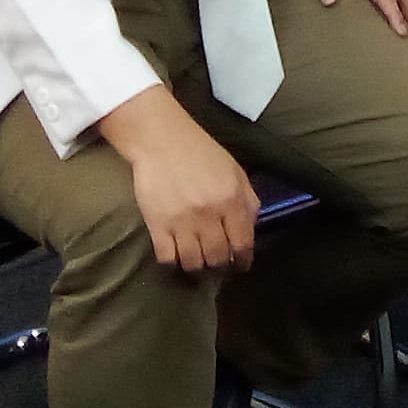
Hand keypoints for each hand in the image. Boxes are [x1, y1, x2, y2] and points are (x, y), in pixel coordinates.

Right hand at [96, 85, 258, 272]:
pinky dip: (173, 262)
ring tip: (197, 258)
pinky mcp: (157, 225)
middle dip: (220, 264)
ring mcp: (182, 222)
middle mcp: (209, 215)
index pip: (242, 243)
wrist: (162, 141)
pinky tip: (176, 255)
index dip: (243, 260)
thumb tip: (250, 229)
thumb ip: (247, 201)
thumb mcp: (235, 172)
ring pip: (193, 263)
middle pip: (218, 257)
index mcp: (231, 200)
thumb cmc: (202, 154)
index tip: (240, 266)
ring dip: (197, 265)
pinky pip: (167, 258)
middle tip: (217, 261)